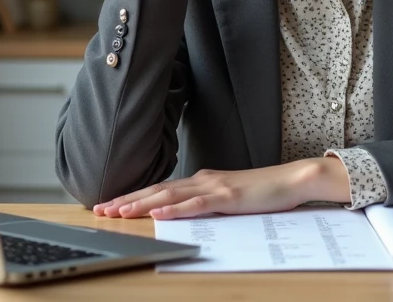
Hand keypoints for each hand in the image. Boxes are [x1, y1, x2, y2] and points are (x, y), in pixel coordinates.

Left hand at [92, 157, 350, 220]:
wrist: (292, 179)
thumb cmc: (264, 191)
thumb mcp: (229, 197)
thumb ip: (207, 201)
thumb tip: (184, 210)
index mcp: (202, 180)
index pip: (161, 188)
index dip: (134, 195)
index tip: (110, 204)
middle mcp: (203, 179)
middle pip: (157, 188)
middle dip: (127, 199)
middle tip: (100, 208)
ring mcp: (215, 186)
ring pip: (170, 194)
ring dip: (142, 203)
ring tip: (119, 211)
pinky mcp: (228, 196)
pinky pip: (197, 204)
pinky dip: (175, 208)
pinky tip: (159, 212)